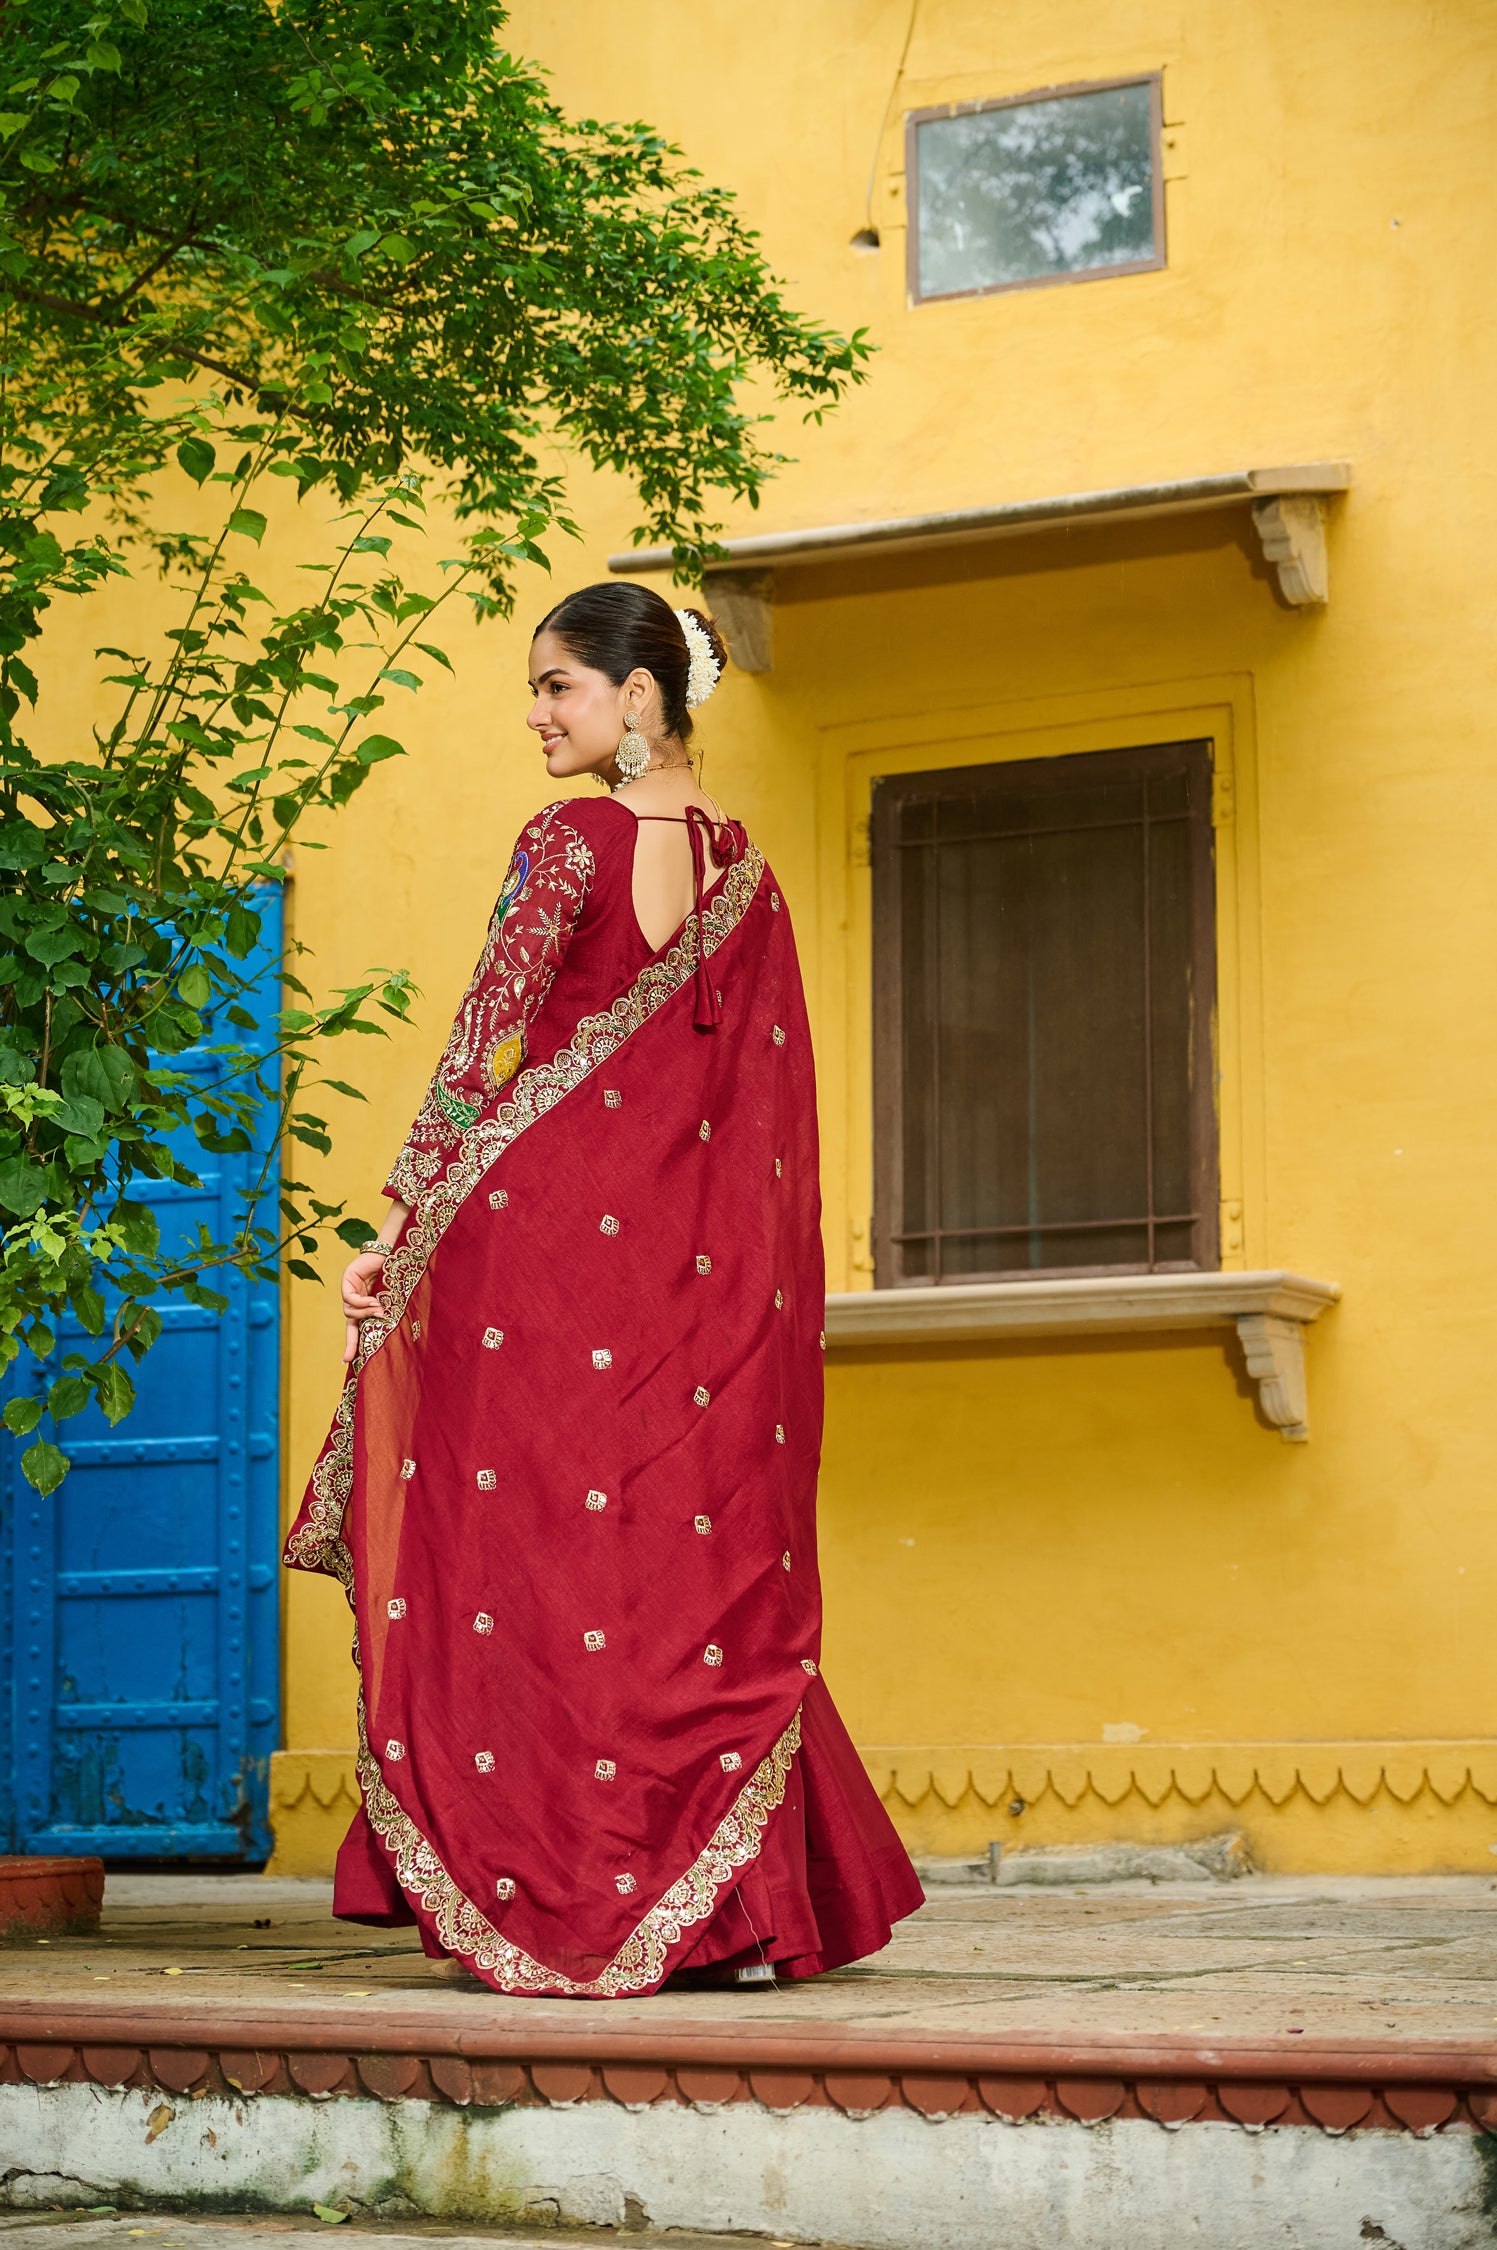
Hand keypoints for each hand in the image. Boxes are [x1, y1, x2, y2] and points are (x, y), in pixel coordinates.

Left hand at [342, 1250, 388, 1364]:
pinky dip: (362, 1303)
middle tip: (349, 1357)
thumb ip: (384, 1310)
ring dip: (365, 1313)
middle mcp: (356, 1299)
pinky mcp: (347, 1279)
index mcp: (367, 1304)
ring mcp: (350, 1289)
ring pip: (349, 1312)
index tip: (348, 1361)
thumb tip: (381, 1320)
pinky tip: (373, 1301)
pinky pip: (349, 1299)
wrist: (394, 1250)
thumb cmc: (397, 1272)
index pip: (358, 1327)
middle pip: (350, 1324)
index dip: (353, 1343)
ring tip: (379, 1309)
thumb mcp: (392, 1297)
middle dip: (351, 1342)